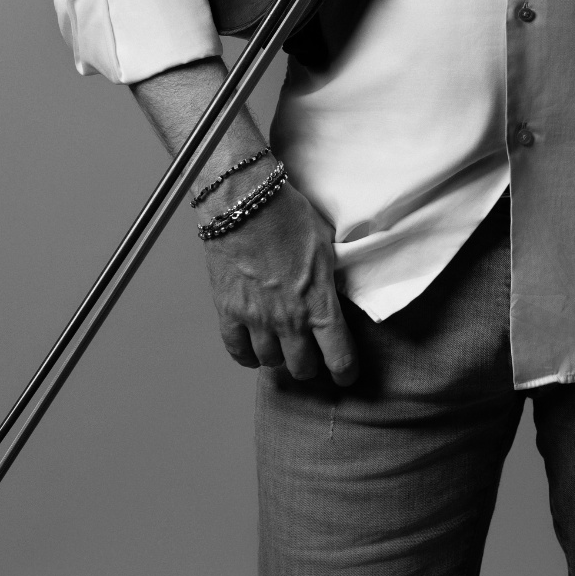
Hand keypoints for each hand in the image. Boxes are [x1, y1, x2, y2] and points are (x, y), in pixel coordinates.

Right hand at [201, 179, 358, 385]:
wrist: (245, 201)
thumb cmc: (289, 215)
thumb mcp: (326, 246)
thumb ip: (329, 279)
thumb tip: (334, 292)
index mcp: (319, 303)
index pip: (340, 358)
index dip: (346, 372)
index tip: (346, 374)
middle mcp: (289, 319)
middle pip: (303, 368)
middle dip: (311, 365)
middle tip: (311, 354)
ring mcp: (256, 318)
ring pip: (271, 362)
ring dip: (279, 356)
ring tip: (282, 344)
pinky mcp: (228, 311)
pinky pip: (237, 350)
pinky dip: (247, 355)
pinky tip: (254, 350)